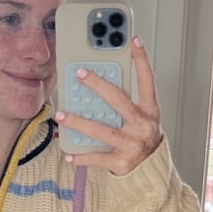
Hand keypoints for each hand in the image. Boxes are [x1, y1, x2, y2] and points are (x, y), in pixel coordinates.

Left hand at [56, 36, 161, 175]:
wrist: (150, 171)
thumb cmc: (140, 139)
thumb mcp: (141, 118)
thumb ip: (125, 102)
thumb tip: (96, 85)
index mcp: (150, 111)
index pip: (147, 81)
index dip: (141, 60)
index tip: (133, 40)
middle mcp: (143, 126)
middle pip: (119, 102)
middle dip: (99, 86)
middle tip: (80, 73)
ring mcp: (132, 145)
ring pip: (102, 131)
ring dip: (80, 122)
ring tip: (62, 114)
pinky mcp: (121, 163)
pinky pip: (97, 157)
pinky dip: (81, 156)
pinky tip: (68, 154)